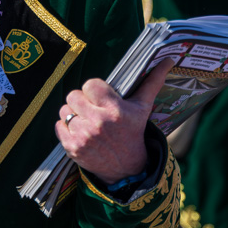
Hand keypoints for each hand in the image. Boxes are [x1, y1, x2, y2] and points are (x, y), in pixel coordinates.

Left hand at [55, 58, 173, 184]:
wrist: (127, 169)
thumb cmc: (133, 132)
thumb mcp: (143, 107)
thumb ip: (152, 81)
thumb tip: (169, 58)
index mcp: (115, 110)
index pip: (90, 84)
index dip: (94, 90)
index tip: (101, 98)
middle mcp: (98, 123)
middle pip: (73, 95)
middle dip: (82, 101)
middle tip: (93, 110)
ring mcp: (84, 136)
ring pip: (64, 110)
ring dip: (73, 114)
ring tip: (87, 121)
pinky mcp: (72, 147)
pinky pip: (58, 125)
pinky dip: (65, 128)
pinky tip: (80, 132)